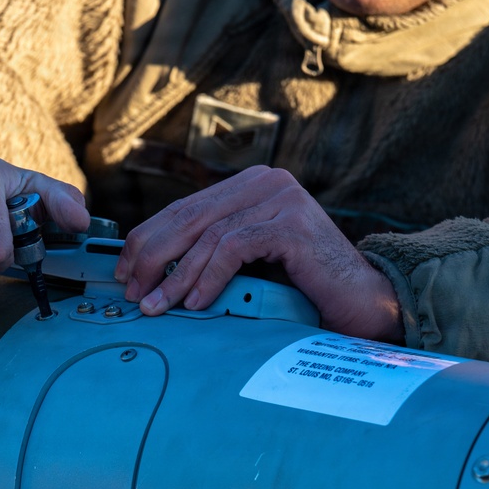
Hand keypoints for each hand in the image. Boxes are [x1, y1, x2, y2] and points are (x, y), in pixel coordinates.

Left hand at [115, 166, 403, 342]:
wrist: (364, 305)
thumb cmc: (303, 288)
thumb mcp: (249, 261)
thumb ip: (213, 250)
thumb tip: (150, 268)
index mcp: (251, 185)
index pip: (185, 208)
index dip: (149, 238)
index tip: (124, 271)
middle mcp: (265, 182)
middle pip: (189, 217)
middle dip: (152, 256)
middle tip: (131, 290)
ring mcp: (280, 198)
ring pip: (207, 235)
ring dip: (175, 275)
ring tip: (156, 306)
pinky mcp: (290, 223)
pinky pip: (233, 248)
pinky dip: (208, 277)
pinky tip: (194, 303)